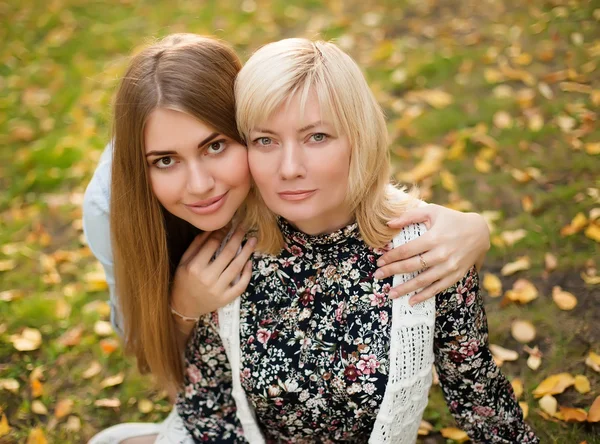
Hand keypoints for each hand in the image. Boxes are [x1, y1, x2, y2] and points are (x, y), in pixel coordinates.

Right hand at [170, 228, 255, 319]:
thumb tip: (212, 229)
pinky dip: (247, 273)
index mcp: (195, 267)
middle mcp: (207, 278)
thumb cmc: (183, 281)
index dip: (223, 231)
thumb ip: (197, 245)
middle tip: (244, 227)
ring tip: (253, 240)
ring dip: (247, 252)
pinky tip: (249, 262)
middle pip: (227, 253)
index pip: (213, 244)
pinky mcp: (226, 299)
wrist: (184, 307)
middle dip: (237, 237)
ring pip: (237, 267)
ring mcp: (218, 289)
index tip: (229, 223)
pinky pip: (241, 285)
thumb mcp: (184, 261)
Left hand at [375, 204, 489, 304]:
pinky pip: (438, 288)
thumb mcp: (432, 211)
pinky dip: (424, 295)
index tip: (379, 261)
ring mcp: (449, 266)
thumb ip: (409, 216)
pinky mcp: (456, 275)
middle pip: (412, 266)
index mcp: (433, 238)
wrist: (480, 232)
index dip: (391, 257)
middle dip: (392, 272)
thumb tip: (388, 224)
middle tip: (377, 276)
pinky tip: (411, 301)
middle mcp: (441, 254)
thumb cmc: (451, 219)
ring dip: (406, 288)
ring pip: (423, 280)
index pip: (407, 250)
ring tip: (390, 293)